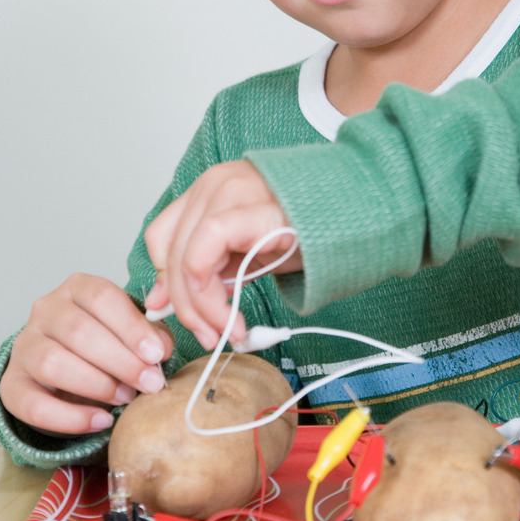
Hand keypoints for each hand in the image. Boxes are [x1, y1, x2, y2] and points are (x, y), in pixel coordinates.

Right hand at [0, 274, 173, 435]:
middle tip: (149, 383)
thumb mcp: (130, 329)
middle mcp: (45, 311)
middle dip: (120, 361)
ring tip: (125, 397)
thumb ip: (150, 332)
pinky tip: (101, 420)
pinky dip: (70, 417)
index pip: (101, 297)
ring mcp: (24, 346)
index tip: (157, 353)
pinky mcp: (12, 384)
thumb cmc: (104, 342)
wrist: (67, 367)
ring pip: (53, 363)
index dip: (131, 326)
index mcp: (76, 288)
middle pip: (78, 331)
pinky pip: (33, 405)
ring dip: (96, 385)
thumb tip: (162, 348)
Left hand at [143, 161, 302, 349]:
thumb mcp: (247, 255)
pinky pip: (206, 252)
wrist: (357, 217)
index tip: (174, 311)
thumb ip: (209, 271)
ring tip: (226, 330)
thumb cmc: (307, 232)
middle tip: (208, 335)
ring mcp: (230, 191)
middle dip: (184, 305)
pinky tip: (231, 315)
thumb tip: (163, 301)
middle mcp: (215, 184)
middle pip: (170, 251)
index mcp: (210, 191)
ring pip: (185, 256)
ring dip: (200, 306)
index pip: (162, 237)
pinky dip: (209, 292)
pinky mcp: (250, 209)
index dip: (163, 279)